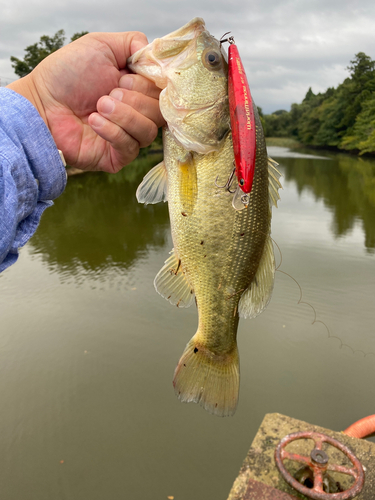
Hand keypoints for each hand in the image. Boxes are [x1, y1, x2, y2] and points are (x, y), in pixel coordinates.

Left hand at [7, 32, 164, 172]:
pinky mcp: (117, 157)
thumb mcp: (101, 45)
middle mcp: (136, 114)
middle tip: (109, 92)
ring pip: (149, 132)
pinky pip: (130, 148)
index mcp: (138, 90)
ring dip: (124, 115)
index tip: (125, 76)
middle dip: (135, 99)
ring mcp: (128, 137)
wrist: (41, 103)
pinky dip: (113, 131)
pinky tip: (93, 121)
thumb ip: (133, 43)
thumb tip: (154, 58)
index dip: (149, 85)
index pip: (163, 93)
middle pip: (160, 113)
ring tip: (99, 105)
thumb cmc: (66, 74)